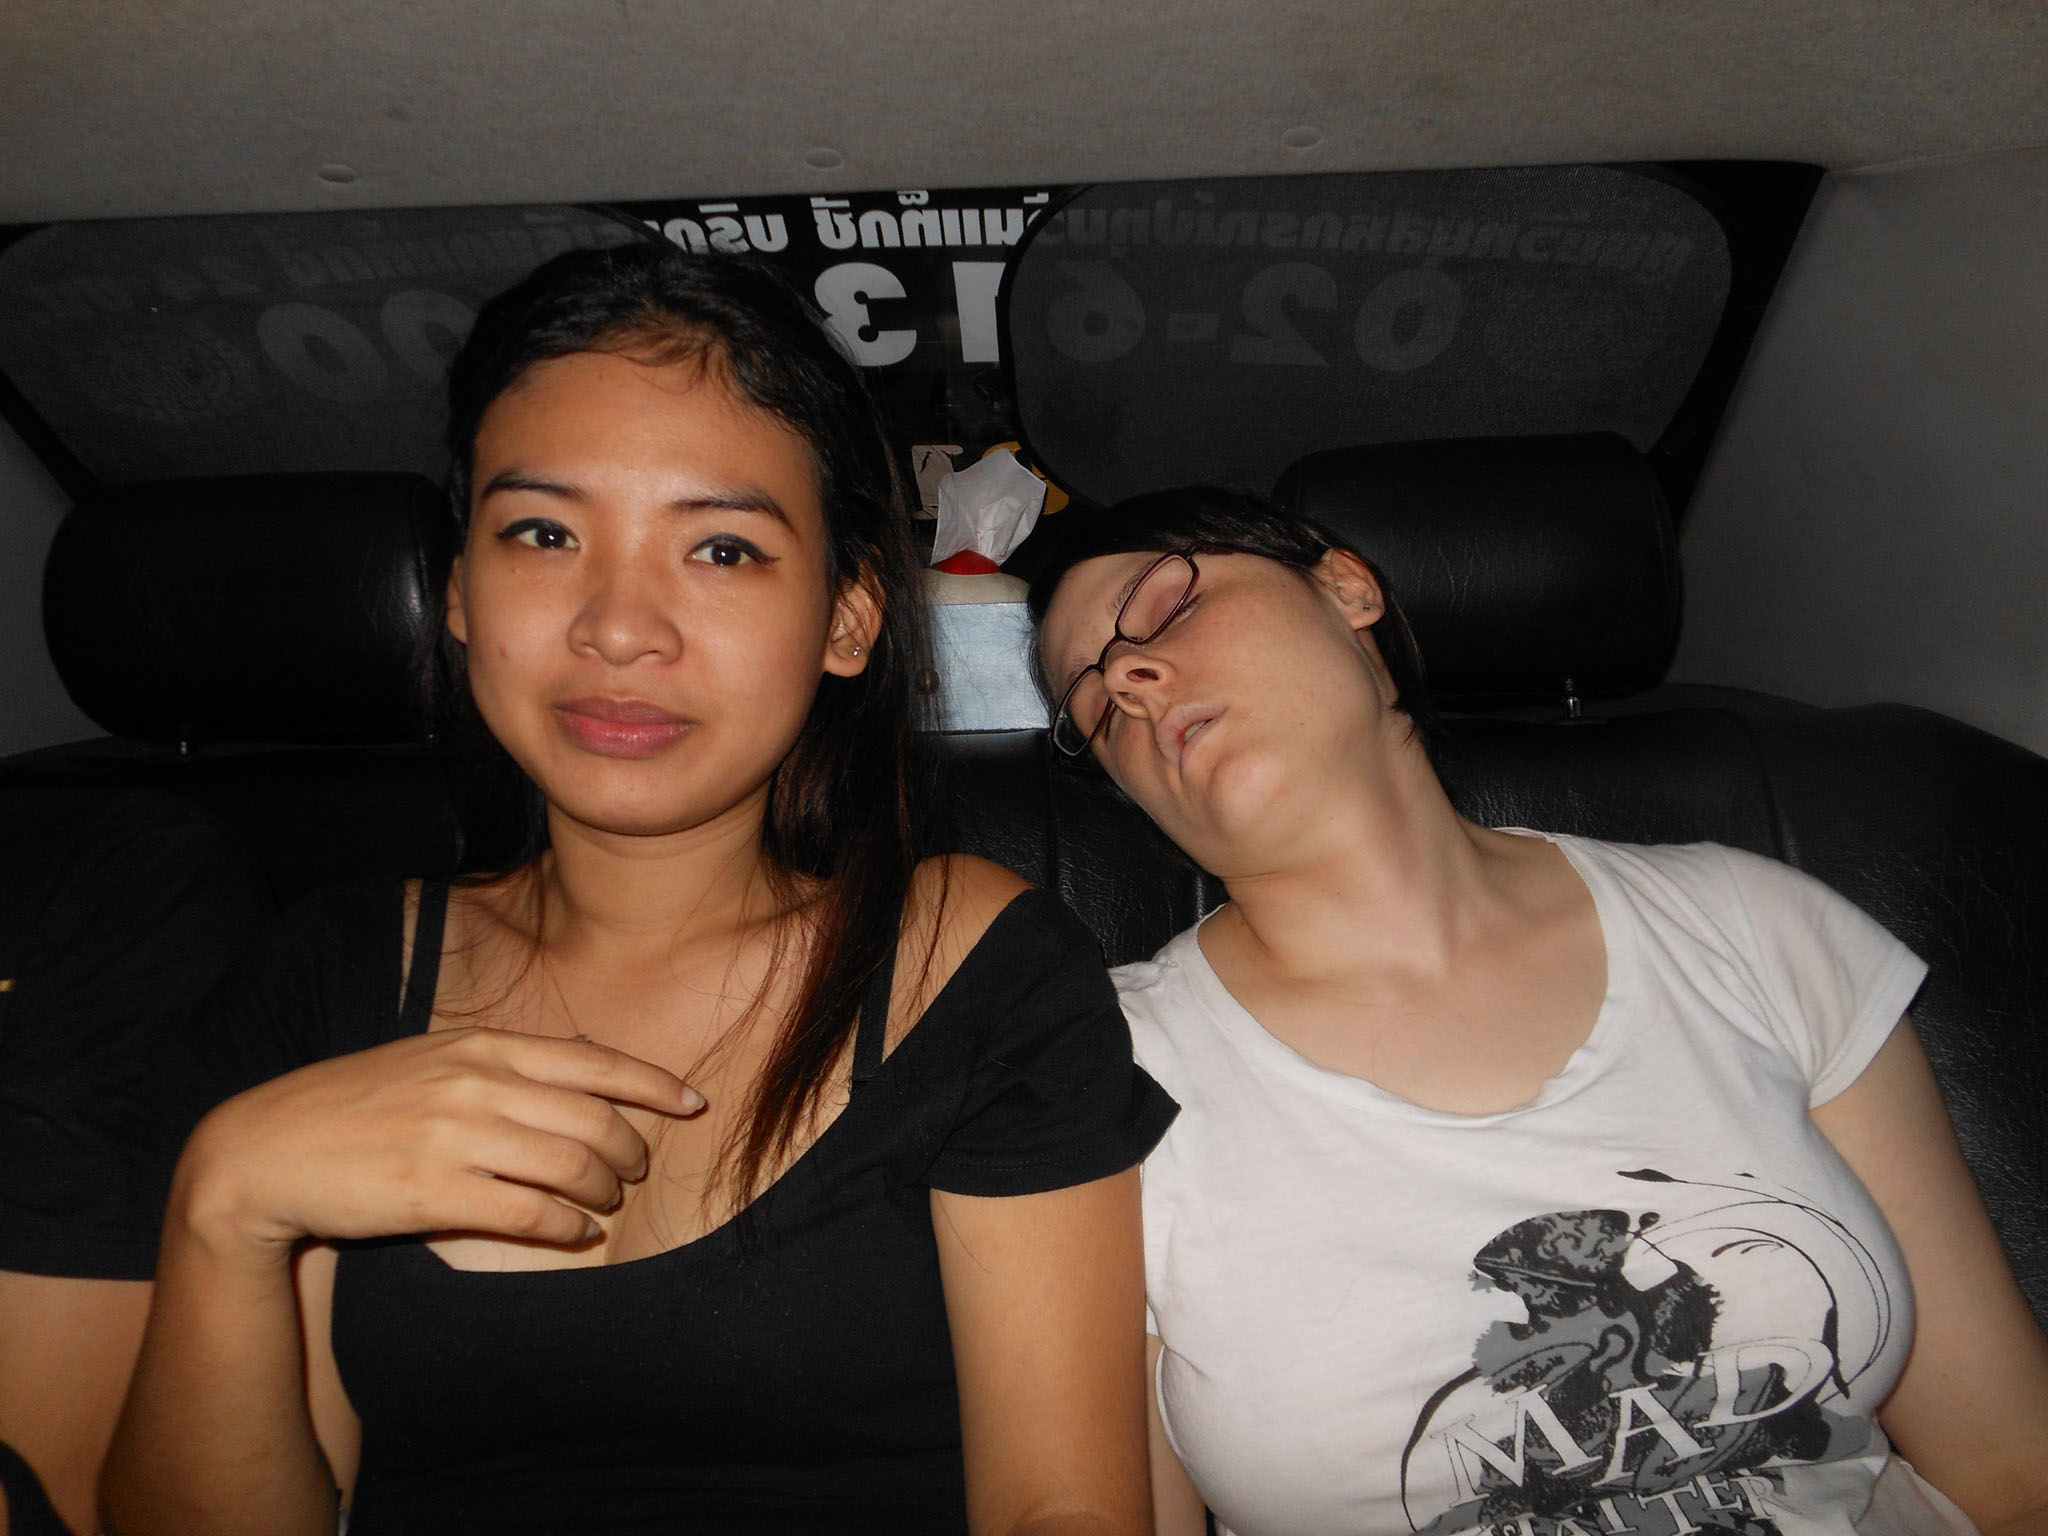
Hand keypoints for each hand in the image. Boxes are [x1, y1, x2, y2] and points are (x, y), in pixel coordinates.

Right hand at [172, 1029, 703, 1260]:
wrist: (267, 1149)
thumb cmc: (359, 1105)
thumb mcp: (433, 1060)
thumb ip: (502, 1063)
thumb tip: (582, 1068)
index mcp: (481, 1046)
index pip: (595, 1062)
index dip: (653, 1085)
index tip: (692, 1103)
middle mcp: (476, 1084)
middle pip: (594, 1119)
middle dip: (631, 1150)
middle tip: (636, 1171)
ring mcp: (455, 1137)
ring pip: (570, 1167)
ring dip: (602, 1193)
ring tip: (602, 1205)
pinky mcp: (433, 1193)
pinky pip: (528, 1213)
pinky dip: (565, 1227)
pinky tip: (573, 1233)